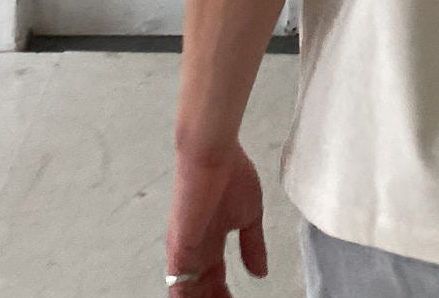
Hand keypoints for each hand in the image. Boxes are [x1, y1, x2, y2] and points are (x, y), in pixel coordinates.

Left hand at [165, 141, 267, 294]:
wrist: (212, 154)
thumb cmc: (230, 174)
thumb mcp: (250, 215)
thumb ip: (252, 245)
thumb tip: (261, 272)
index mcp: (210, 242)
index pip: (214, 280)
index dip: (223, 295)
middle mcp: (194, 251)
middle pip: (200, 291)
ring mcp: (184, 252)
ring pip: (187, 292)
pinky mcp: (178, 249)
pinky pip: (179, 286)